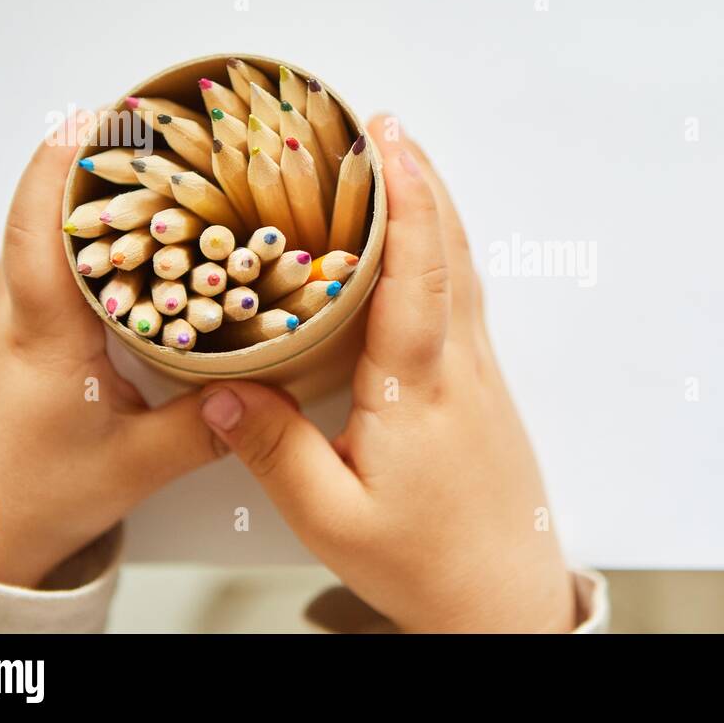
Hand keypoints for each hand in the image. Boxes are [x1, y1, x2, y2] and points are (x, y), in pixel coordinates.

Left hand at [0, 119, 219, 587]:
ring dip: (95, 196)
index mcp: (41, 332)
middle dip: (102, 160)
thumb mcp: (136, 467)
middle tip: (168, 133)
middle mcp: (11, 308)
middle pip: (45, 205)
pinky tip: (136, 242)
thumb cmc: (29, 499)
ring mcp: (1, 312)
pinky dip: (88, 233)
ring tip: (164, 176)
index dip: (66, 156)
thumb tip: (280, 390)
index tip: (107, 112)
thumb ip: (212, 427)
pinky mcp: (6, 324)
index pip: (39, 219)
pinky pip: (45, 257)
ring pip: (43, 229)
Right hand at [199, 115, 575, 631]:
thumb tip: (220, 389)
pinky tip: (421, 249)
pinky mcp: (482, 387)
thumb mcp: (330, 518)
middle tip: (383, 124)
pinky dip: (444, 252)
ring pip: (464, 270)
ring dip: (436, 209)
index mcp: (418, 388)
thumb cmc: (424, 564)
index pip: (418, 271)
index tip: (387, 138)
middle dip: (420, 178)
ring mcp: (479, 374)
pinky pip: (465, 298)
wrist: (503, 599)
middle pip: (451, 250)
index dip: (406, 196)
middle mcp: (459, 366)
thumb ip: (274, 451)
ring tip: (399, 163)